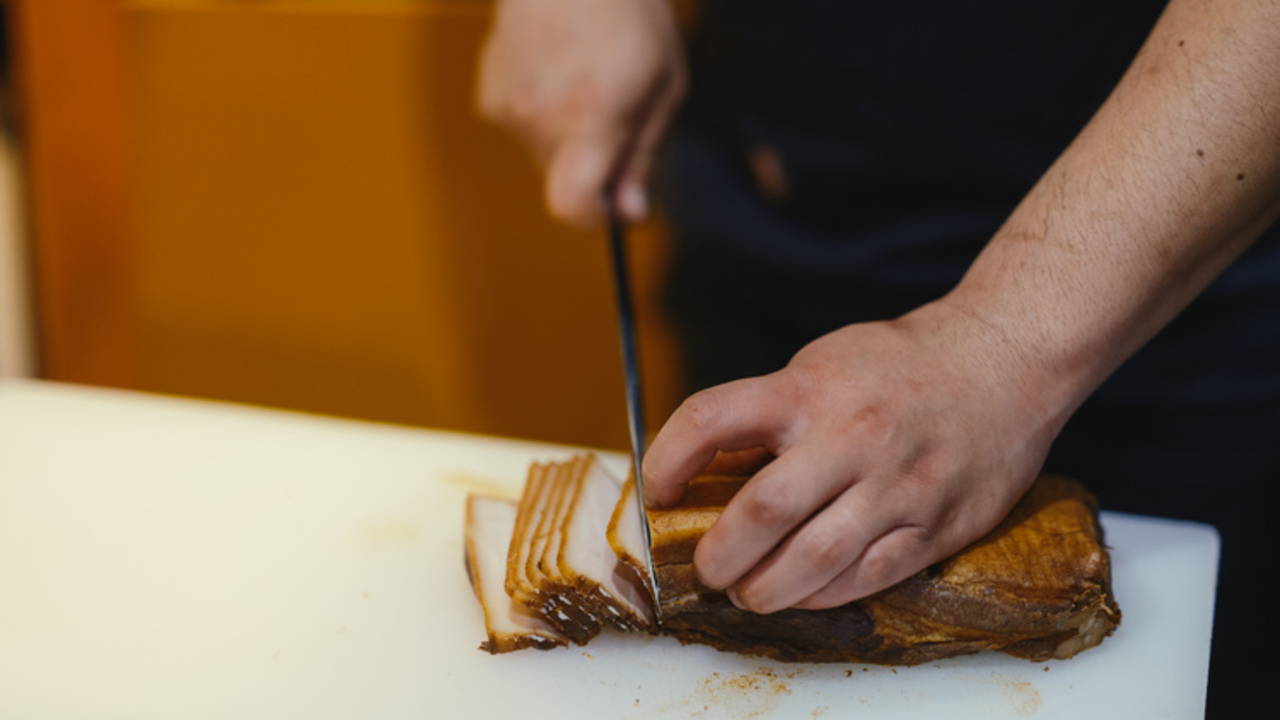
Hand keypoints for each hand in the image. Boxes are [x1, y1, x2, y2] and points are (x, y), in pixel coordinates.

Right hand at [476, 0, 686, 226]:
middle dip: (593, 166)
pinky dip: (543, 112)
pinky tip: (557, 68)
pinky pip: (523, 128)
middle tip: (618, 114)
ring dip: (569, 135)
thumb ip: (645, 157)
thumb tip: (631, 215)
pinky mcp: (488, 95)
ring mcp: (506, 106)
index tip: (615, 209)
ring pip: (545, 154)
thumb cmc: (628, 14)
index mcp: (592, 115)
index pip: (573, 206)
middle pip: (565, 181)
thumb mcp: (665, 86)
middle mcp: (541, 116)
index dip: (595, 220)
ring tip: (586, 78)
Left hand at [642, 300, 1064, 612]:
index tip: (657, 490)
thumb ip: (772, 415)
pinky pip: (868, 576)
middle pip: (762, 510)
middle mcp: (850, 436)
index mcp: (809, 390)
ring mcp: (896, 484)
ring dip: (766, 589)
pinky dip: (824, 594)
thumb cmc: (902, 364)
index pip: (711, 419)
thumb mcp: (824, 364)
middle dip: (719, 554)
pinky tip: (805, 592)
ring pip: (814, 559)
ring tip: (750, 592)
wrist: (1005, 360)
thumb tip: (712, 474)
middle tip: (708, 569)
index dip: (667, 459)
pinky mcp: (935, 523)